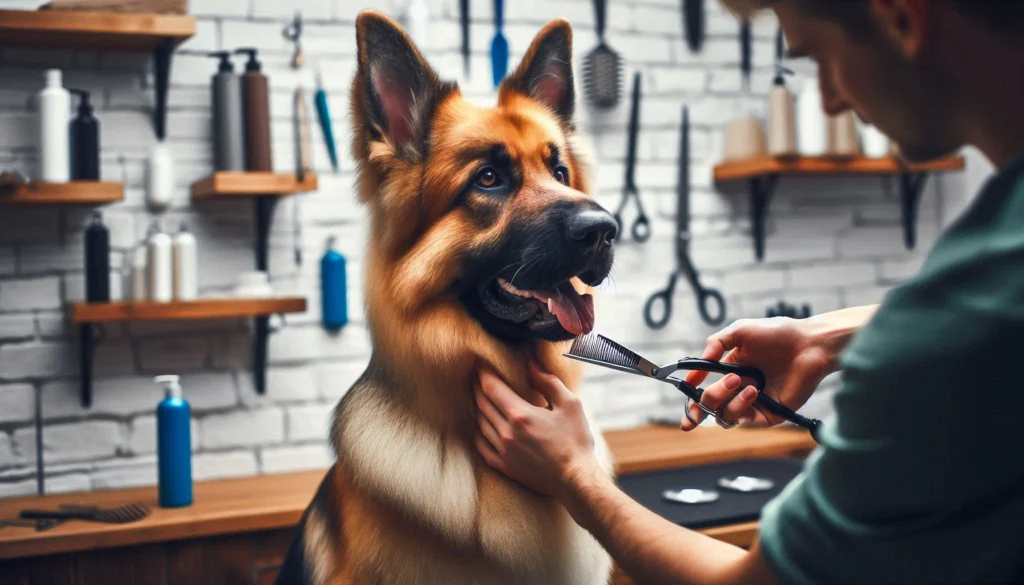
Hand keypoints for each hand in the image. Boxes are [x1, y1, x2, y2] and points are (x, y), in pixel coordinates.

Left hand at [474, 362, 599, 499]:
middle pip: (482, 403)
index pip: (491, 387)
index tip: (480, 363)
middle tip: (478, 376)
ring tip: (480, 397)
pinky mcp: (504, 467)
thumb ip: (548, 382)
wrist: (576, 480)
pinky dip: (479, 432)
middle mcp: (506, 432)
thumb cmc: (576, 441)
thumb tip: (531, 366)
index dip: (482, 372)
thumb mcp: (570, 404)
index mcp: (520, 415)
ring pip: (480, 423)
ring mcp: (503, 451)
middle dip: (478, 386)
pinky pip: (482, 446)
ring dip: (478, 407)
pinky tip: (481, 426)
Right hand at [681, 316, 841, 429]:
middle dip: (710, 397)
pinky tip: (754, 391)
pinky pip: (746, 420)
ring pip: (724, 416)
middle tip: (730, 380)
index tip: (685, 392)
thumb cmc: (777, 334)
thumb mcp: (740, 331)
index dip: (690, 397)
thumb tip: (700, 363)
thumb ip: (715, 343)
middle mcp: (739, 389)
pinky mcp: (769, 414)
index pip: (703, 390)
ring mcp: (753, 403)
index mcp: (729, 371)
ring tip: (745, 384)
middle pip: (709, 406)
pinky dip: (743, 406)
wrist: (809, 344)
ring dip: (728, 400)